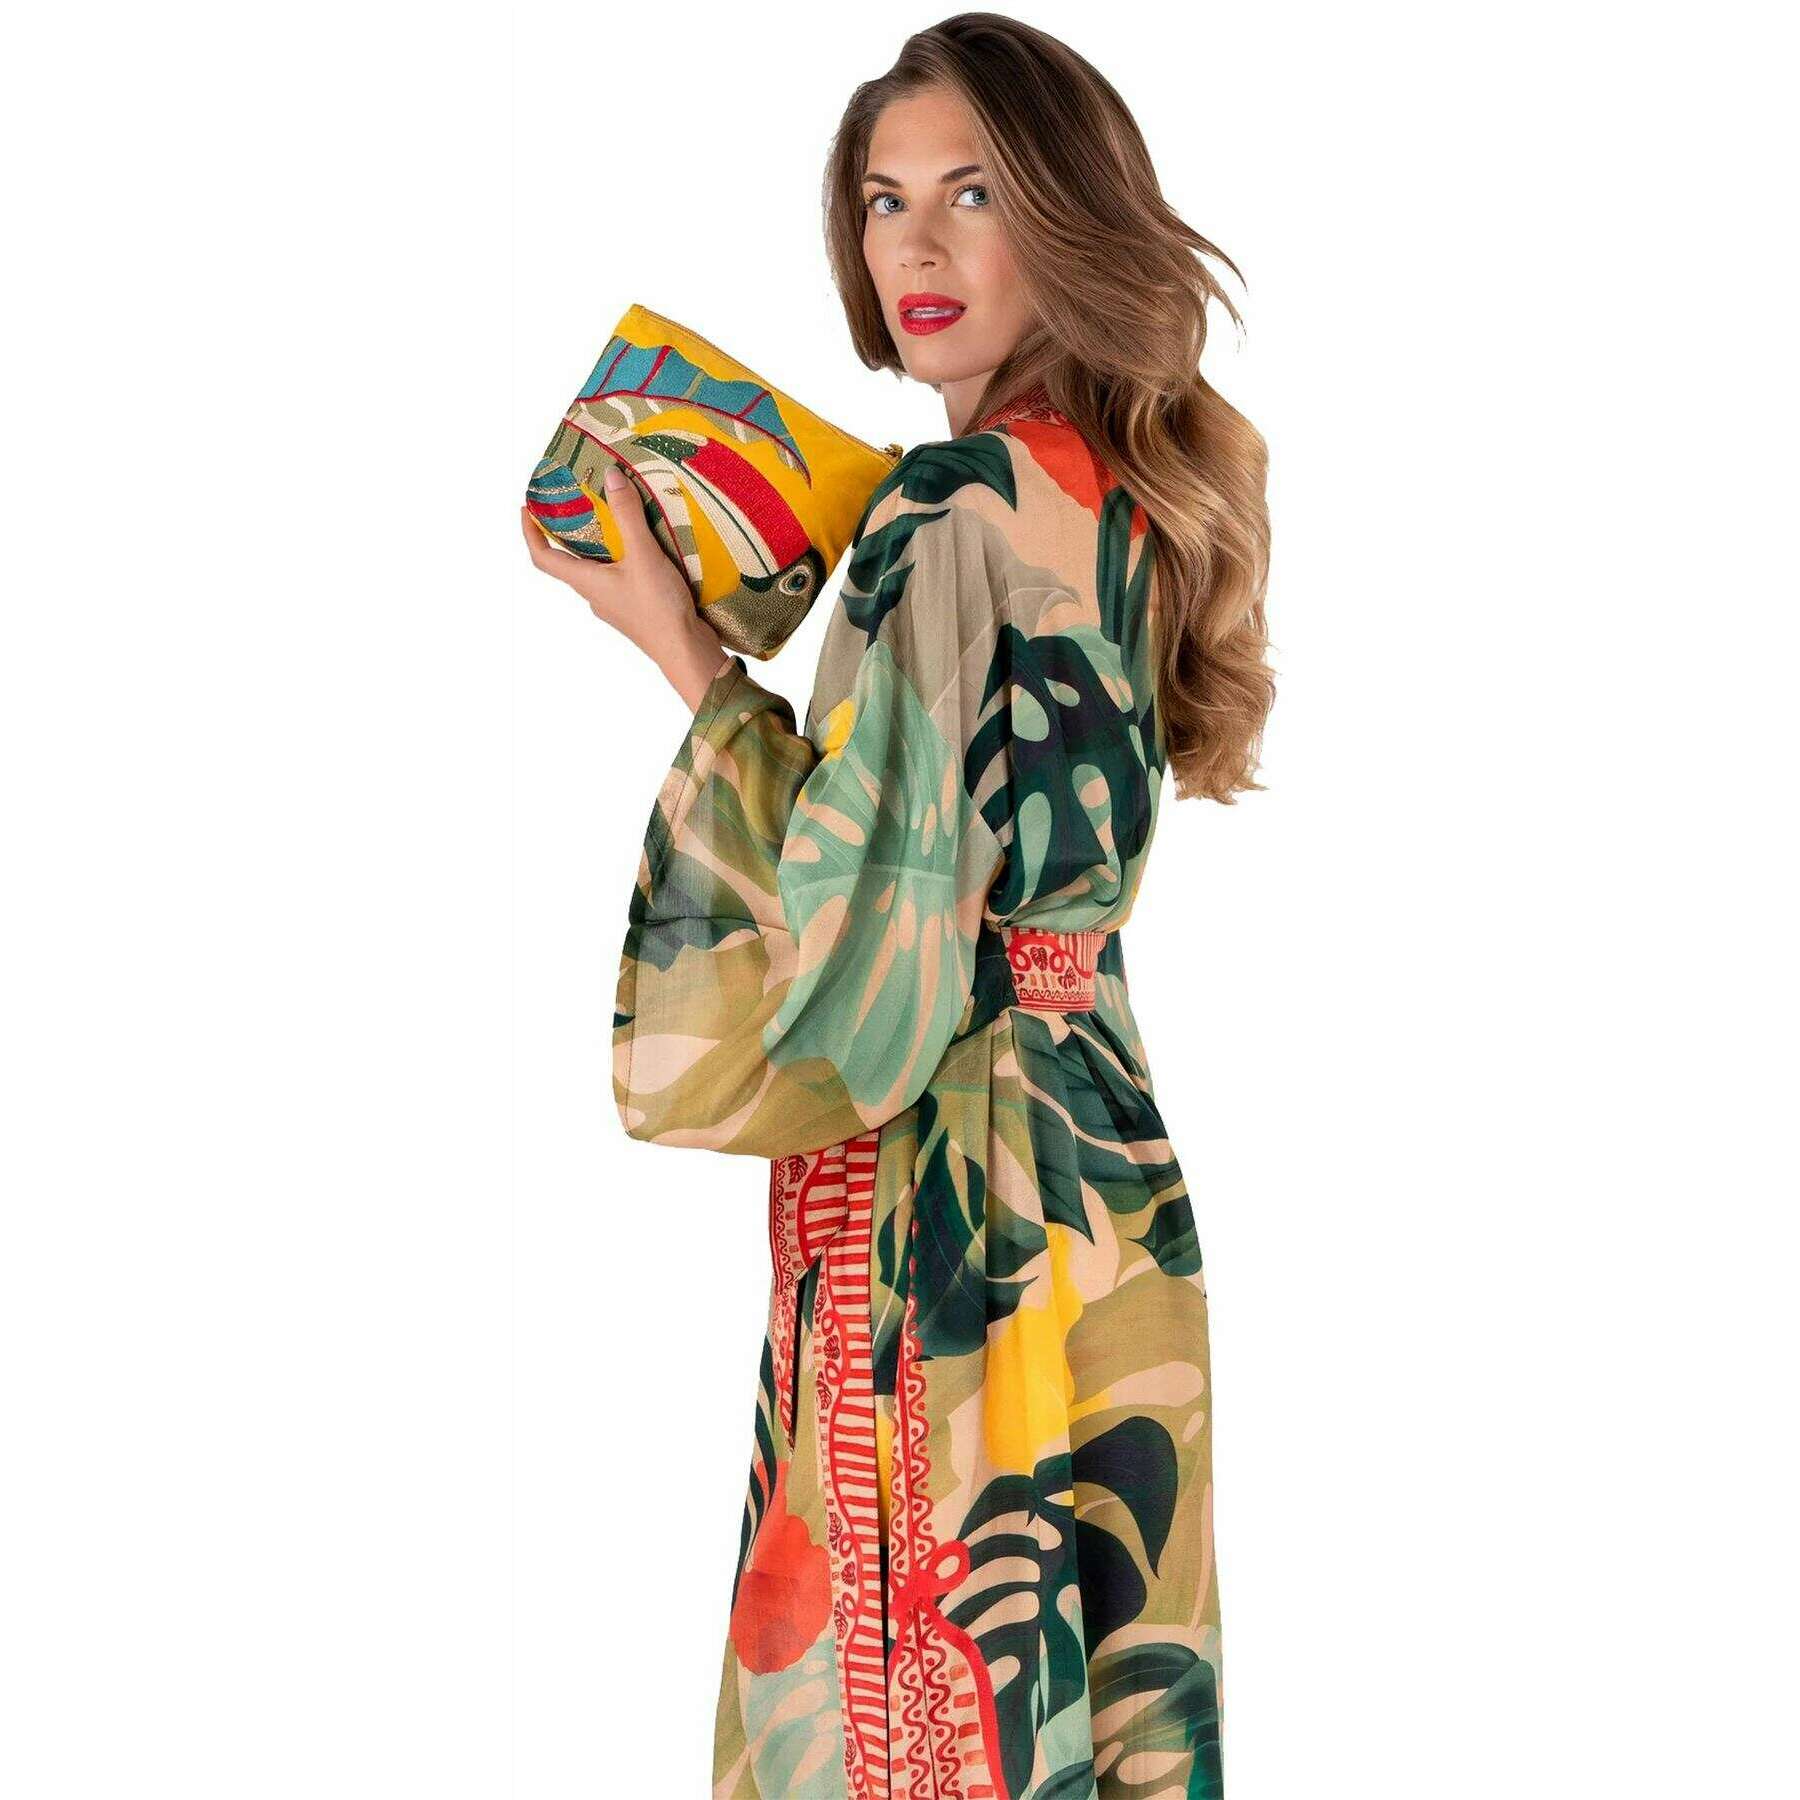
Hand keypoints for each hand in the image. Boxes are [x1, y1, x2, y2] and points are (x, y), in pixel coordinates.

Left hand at [520, 468, 731, 708]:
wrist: (685, 651)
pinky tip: (644, 549)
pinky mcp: (635, 610)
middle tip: (573, 506)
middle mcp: (594, 595)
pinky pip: (619, 579)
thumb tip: (610, 476)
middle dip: (567, 534)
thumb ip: (627, 516)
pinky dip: (622, 560)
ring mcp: (614, 605)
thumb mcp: (644, 555)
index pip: (543, 557)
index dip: (530, 533)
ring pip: (596, 571)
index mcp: (585, 582)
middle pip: (568, 562)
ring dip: (597, 547)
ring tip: (612, 521)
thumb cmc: (659, 608)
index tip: (526, 510)